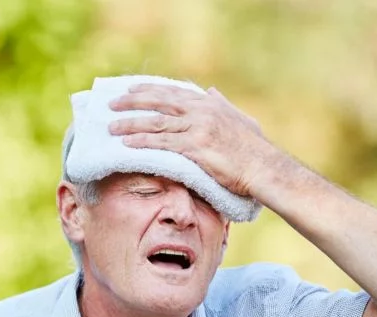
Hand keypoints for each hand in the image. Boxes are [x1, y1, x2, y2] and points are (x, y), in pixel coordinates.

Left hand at [108, 84, 279, 198]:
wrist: (264, 168)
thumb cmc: (255, 150)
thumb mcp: (241, 119)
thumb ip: (223, 104)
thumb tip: (211, 91)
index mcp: (210, 104)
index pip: (173, 92)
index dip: (150, 89)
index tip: (132, 89)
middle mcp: (201, 111)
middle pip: (160, 102)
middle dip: (133, 101)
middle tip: (112, 104)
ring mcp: (198, 129)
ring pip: (157, 122)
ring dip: (131, 123)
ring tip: (112, 127)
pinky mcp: (196, 148)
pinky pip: (163, 143)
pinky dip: (143, 142)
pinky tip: (128, 144)